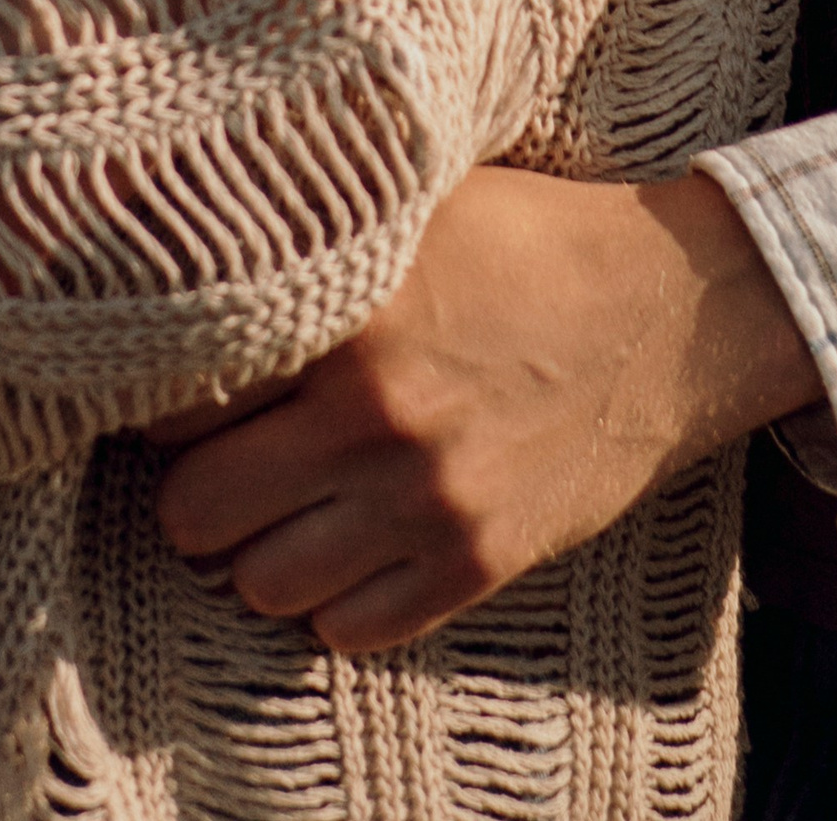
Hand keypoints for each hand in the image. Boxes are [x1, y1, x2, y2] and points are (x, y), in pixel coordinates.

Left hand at [150, 164, 819, 650]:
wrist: (670, 309)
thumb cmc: (528, 239)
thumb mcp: (415, 205)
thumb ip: (312, 230)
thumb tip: (195, 216)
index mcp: (350, 317)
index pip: (178, 396)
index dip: (165, 390)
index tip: (181, 379)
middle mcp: (376, 419)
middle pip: (196, 510)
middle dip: (192, 485)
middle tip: (217, 453)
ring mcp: (427, 502)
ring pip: (260, 585)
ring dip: (256, 548)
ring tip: (280, 501)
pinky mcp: (477, 562)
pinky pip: (349, 631)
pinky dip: (331, 598)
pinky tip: (348, 537)